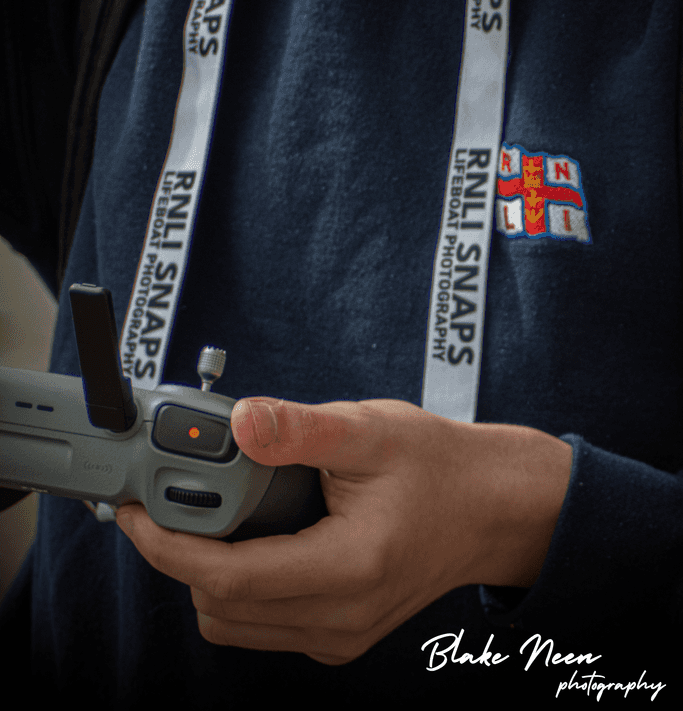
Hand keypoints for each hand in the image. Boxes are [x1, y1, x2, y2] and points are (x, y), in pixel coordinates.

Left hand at [116, 397, 571, 663]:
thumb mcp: (372, 430)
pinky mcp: (338, 633)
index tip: (134, 511)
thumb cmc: (439, 467)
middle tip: (172, 497)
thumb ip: (300, 428)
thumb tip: (238, 423)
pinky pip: (262, 622)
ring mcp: (340, 634)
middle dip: (181, 555)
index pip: (227, 580)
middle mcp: (340, 617)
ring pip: (234, 623)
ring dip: (207, 573)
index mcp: (348, 569)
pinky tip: (253, 534)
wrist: (492, 509)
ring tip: (215, 511)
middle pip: (219, 608)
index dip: (166, 546)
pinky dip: (238, 584)